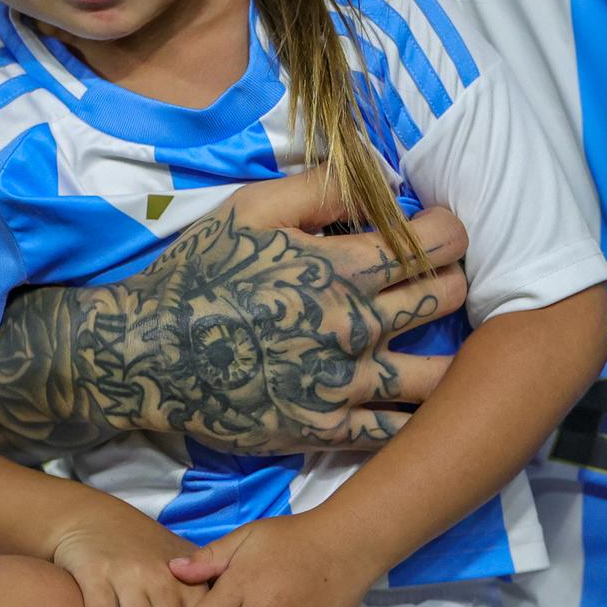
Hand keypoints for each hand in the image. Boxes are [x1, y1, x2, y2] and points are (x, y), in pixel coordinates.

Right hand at [0, 168, 471, 460]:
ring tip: (456, 341)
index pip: (432, 243)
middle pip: (443, 300)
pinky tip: (430, 404)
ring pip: (436, 375)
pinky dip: (422, 418)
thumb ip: (322, 187)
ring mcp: (341, 384)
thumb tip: (382, 175)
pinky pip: (393, 431)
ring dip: (458, 353)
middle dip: (456, 279)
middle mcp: (353, 327)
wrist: (148, 353)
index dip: (451, 229)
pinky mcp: (324, 429)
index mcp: (340, 269)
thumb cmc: (200, 273)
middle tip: (448, 275)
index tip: (445, 228)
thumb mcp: (252, 208)